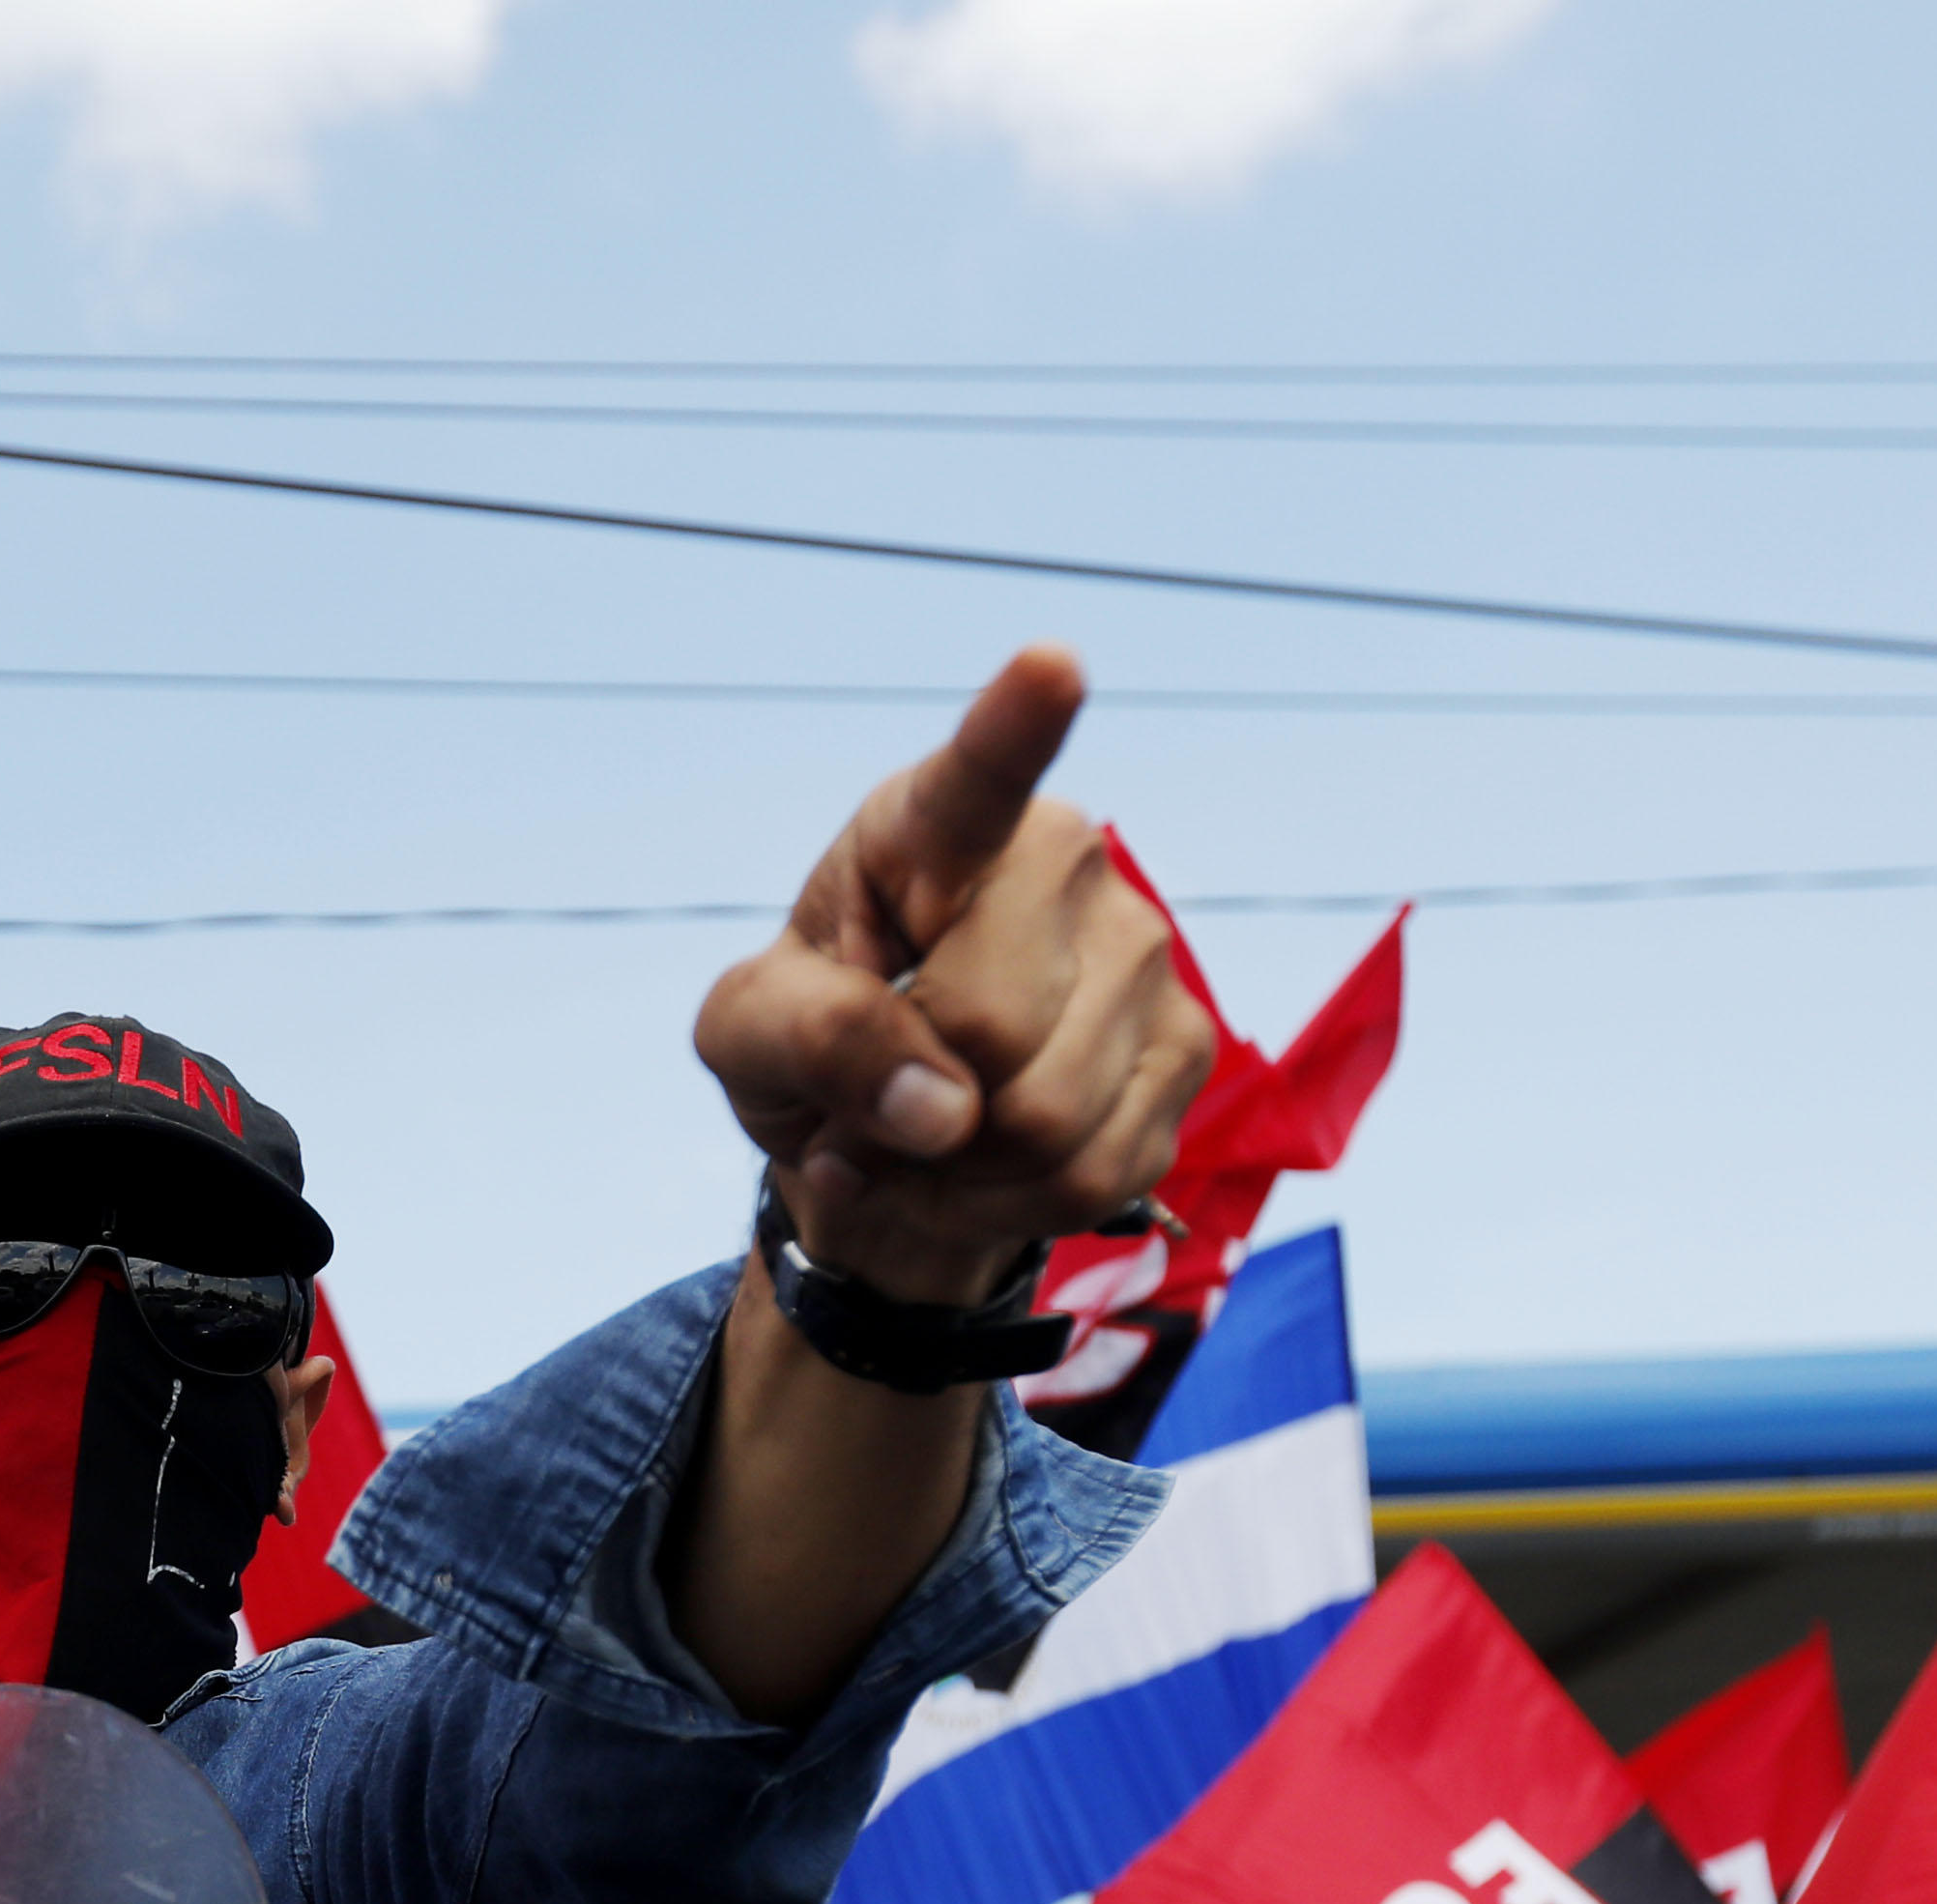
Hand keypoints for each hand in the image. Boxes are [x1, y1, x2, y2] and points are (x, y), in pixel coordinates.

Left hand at [693, 647, 1215, 1309]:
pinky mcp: (1187, 1045)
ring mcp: (1146, 949)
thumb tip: (943, 1107)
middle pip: (996, 1029)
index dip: (1017, 723)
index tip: (1050, 665)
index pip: (979, 775)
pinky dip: (1012, 1205)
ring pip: (1051, 1120)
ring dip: (959, 1173)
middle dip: (917, 1110)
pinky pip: (1095, 1172)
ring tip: (924, 1138)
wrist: (893, 1134)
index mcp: (932, 824)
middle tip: (878, 1102)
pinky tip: (981, 1171)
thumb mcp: (749, 1039)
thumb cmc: (813, 1046)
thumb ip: (813, 1043)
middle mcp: (1065, 860)